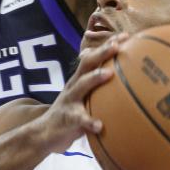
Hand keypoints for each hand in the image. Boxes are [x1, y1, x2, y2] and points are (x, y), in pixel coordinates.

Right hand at [33, 33, 124, 154]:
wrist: (44, 133)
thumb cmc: (70, 114)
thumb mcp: (82, 97)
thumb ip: (96, 87)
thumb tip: (120, 77)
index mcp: (79, 80)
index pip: (93, 57)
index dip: (107, 46)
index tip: (126, 36)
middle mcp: (73, 86)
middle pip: (86, 64)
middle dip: (102, 53)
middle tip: (117, 45)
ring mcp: (69, 101)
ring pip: (81, 86)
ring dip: (94, 78)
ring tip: (109, 73)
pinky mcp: (67, 119)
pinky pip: (79, 119)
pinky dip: (89, 122)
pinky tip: (100, 125)